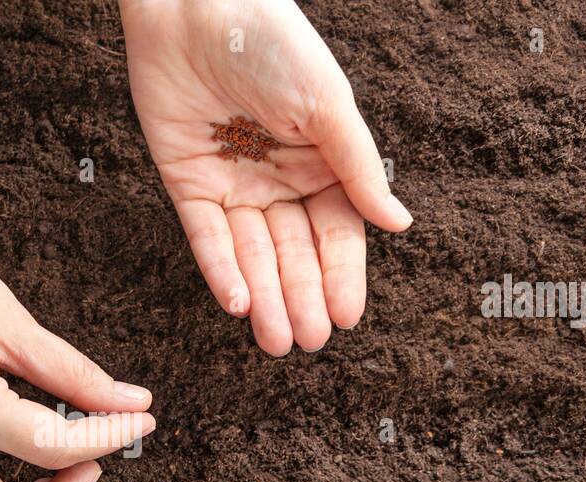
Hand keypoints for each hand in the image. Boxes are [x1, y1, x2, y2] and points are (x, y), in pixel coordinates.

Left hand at [121, 0, 412, 354]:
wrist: (195, 5)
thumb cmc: (271, 41)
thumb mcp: (327, 105)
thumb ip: (358, 168)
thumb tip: (399, 224)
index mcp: (321, 161)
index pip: (336, 232)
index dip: (341, 275)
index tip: (347, 318)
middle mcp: (278, 179)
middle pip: (293, 252)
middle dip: (301, 298)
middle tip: (308, 343)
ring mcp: (232, 184)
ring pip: (252, 255)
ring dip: (264, 298)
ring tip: (276, 342)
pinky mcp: (187, 184)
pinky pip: (206, 237)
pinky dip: (222, 271)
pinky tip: (240, 305)